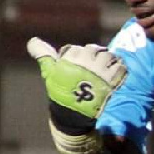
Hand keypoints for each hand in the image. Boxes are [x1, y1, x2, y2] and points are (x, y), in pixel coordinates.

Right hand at [27, 37, 126, 153]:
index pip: (78, 48)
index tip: (79, 59)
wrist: (73, 113)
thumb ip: (44, 55)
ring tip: (106, 64)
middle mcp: (86, 64)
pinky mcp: (111, 82)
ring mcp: (99, 73)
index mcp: (70, 60)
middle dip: (94, 53)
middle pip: (95, 50)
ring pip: (109, 56)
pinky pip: (120, 68)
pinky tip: (116, 70)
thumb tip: (33, 41)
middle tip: (95, 61)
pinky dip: (120, 67)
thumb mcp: (49, 72)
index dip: (79, 53)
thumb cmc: (60, 91)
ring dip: (108, 58)